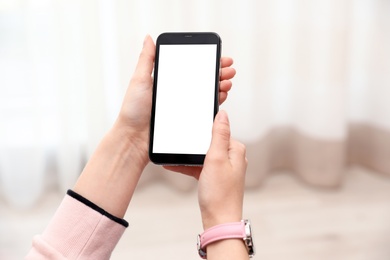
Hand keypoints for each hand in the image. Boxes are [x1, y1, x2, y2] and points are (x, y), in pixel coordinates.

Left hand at [115, 35, 236, 167]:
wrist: (134, 138)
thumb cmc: (133, 111)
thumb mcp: (139, 80)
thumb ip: (147, 60)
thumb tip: (149, 38)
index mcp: (167, 81)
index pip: (191, 67)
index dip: (206, 61)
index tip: (219, 56)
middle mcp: (177, 92)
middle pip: (202, 79)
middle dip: (218, 72)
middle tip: (229, 69)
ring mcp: (182, 106)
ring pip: (206, 93)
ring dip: (219, 85)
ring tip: (227, 82)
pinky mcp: (186, 119)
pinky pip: (204, 109)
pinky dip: (215, 101)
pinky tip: (221, 95)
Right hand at [164, 110, 246, 229]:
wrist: (219, 220)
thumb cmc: (219, 193)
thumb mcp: (216, 158)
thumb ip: (219, 134)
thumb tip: (223, 113)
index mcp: (235, 150)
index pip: (218, 131)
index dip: (202, 130)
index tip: (189, 128)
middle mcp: (232, 158)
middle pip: (209, 143)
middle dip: (192, 144)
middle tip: (177, 144)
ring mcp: (224, 168)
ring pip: (202, 155)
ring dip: (188, 156)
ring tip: (172, 157)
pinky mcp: (216, 177)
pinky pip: (200, 167)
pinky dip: (188, 166)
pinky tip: (173, 165)